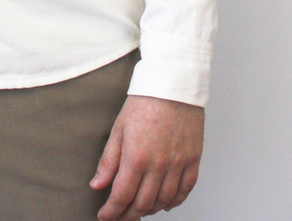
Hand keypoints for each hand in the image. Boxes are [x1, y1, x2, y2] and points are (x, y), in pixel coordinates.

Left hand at [91, 96, 203, 219]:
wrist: (173, 85)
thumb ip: (109, 161)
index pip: (122, 196)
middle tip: (119, 217)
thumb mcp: (118, 129)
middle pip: (142, 203)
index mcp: (136, 157)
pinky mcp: (193, 160)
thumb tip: (97, 184)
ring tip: (138, 210)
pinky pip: (185, 191)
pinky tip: (164, 203)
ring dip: (149, 210)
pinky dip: (173, 202)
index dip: (112, 211)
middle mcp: (159, 165)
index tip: (105, 216)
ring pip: (164, 201)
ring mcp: (178, 164)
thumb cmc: (144, 102)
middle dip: (128, 215)